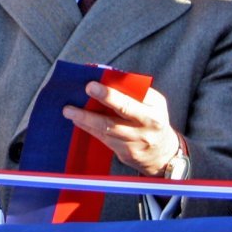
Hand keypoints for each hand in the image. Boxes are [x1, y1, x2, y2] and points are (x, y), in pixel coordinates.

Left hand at [63, 82, 179, 175]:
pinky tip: (78, 121)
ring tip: (69, 111)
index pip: (128, 103)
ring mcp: (134, 143)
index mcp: (152, 113)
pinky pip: (103, 139)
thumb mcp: (154, 103)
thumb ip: (135, 92)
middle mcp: (143, 130)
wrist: (162, 152)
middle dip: (91, 111)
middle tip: (72, 102)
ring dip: (85, 120)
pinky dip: (89, 129)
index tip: (91, 85)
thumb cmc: (154, 119)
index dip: (109, 95)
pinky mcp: (125, 154)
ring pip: (105, 131)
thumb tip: (107, 78)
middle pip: (115, 119)